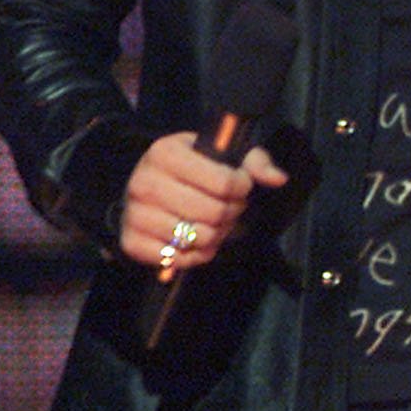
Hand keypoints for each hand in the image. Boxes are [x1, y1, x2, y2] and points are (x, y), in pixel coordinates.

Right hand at [118, 131, 287, 274]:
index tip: (240, 185)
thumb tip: (278, 178)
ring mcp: (134, 214)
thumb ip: (254, 162)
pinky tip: (196, 240)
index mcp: (166, 152)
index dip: (242, 187)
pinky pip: (177, 258)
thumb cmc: (192, 169)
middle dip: (231, 213)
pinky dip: (195, 255)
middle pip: (214, 212)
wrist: (148, 188)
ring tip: (214, 222)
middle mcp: (144, 182)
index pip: (225, 181)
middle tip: (230, 207)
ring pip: (198, 237)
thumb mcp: (222, 154)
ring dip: (216, 235)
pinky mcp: (131, 242)